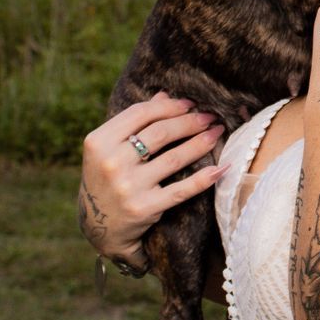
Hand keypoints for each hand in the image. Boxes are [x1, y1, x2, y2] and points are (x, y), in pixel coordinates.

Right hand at [78, 92, 225, 265]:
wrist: (99, 225)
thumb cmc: (107, 177)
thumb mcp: (110, 148)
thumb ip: (134, 122)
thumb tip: (165, 94)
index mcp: (98, 142)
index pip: (140, 113)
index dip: (169, 106)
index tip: (190, 104)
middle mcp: (111, 163)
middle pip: (160, 133)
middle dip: (190, 121)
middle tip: (210, 117)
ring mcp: (127, 187)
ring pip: (174, 158)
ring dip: (201, 143)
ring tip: (217, 133)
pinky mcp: (143, 208)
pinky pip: (181, 190)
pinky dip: (204, 178)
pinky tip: (221, 167)